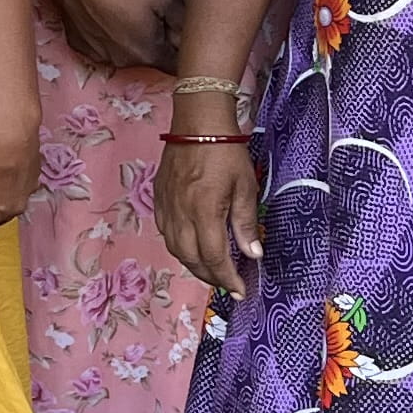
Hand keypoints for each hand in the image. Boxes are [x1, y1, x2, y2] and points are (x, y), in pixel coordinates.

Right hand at [52, 0, 182, 73]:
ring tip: (128, 14)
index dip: (184, 54)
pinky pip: (100, 46)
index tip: (187, 40)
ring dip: (130, 41)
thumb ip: (184, 20)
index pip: (176, 66)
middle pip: (148, 58)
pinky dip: (107, 37)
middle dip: (157, 43)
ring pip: (124, 53)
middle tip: (157, 19)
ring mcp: (100, 56)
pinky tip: (106, 17)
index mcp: (149, 54)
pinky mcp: (81, 47)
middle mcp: (125, 62)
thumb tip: (195, 34)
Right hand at [155, 137, 263, 298]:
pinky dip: (179, 247)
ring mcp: (167, 207)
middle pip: (191, 259)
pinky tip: (192, 247)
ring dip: (193, 265)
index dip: (227, 278)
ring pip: (175, 249)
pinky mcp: (159, 199)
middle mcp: (181, 214)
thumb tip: (252, 254)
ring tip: (211, 270)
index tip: (240, 290)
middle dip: (210, 277)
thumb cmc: (227, 152)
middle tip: (228, 283)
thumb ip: (246, 223)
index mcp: (204, 212)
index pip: (214, 257)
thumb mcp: (246, 187)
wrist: (197, 122)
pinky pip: (166, 233)